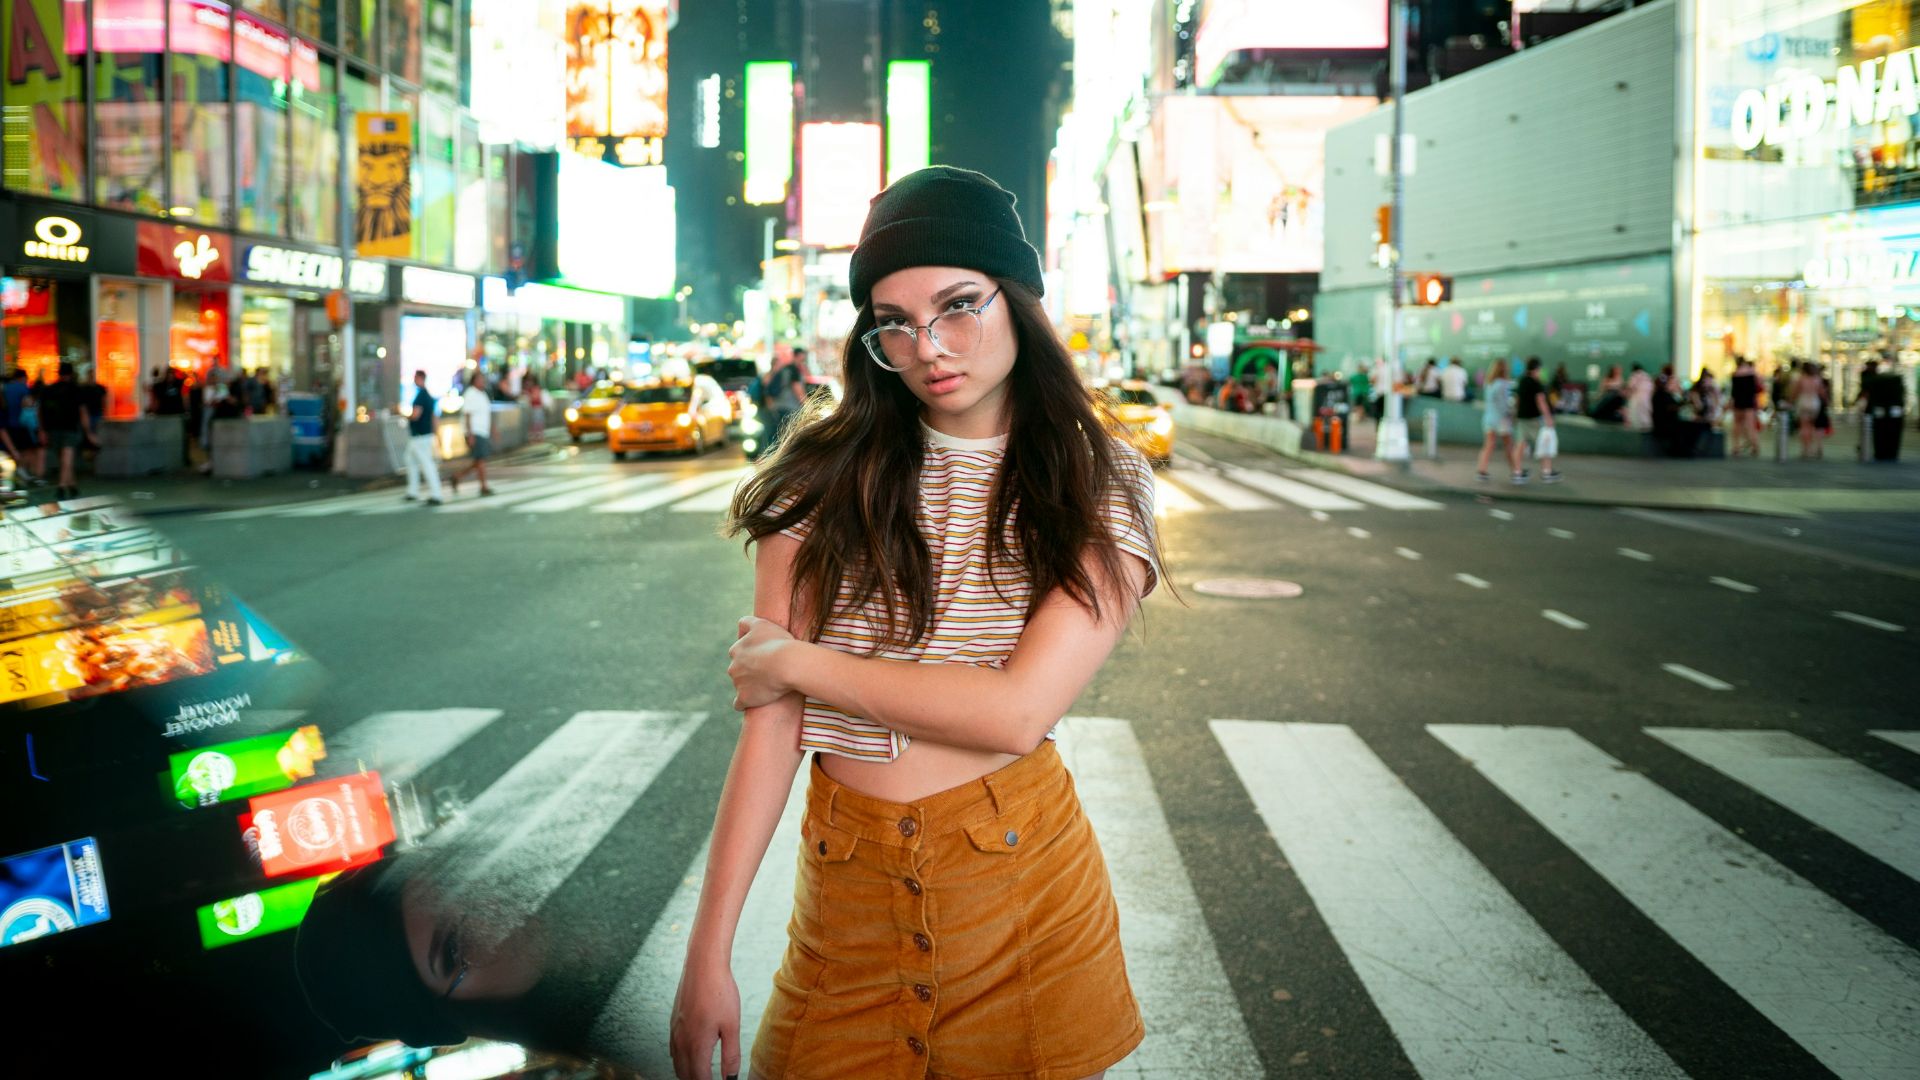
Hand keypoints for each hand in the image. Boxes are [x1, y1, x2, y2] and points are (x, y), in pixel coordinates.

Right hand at [670, 958, 741, 1079]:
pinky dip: (681, 1060)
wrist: (702, 965)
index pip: (699, 1079)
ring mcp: (675, 1031)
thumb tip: (730, 1077)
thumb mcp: (732, 1026)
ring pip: (677, 1063)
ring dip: (688, 1073)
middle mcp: (681, 1042)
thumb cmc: (720, 993)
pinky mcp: (673, 1022)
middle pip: (685, 1075)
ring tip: (701, 1074)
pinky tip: (691, 1055)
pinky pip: (673, 1050)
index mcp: (696, 1046)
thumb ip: (730, 1055)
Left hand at [728, 615, 795, 710]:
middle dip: (749, 671)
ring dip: (750, 686)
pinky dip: (745, 703)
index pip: (738, 652)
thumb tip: (740, 625)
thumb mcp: (762, 624)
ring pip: (740, 686)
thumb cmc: (779, 642)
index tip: (764, 657)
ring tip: (769, 686)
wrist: (788, 664)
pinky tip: (754, 702)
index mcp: (736, 649)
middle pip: (738, 670)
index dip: (751, 654)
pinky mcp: (745, 698)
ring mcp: (738, 683)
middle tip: (768, 672)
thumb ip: (747, 622)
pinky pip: (739, 704)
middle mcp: (733, 666)